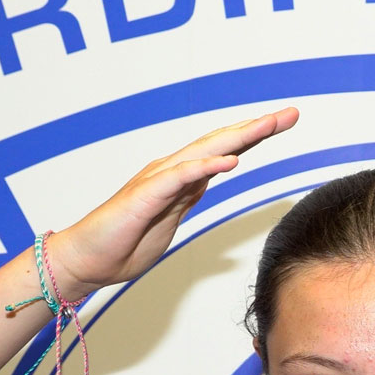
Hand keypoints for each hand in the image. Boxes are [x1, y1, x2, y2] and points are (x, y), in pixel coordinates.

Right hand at [51, 106, 299, 290]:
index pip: (224, 151)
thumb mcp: (169, 221)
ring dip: (238, 137)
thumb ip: (188, 199)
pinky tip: (229, 161)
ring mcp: (157, 180)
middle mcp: (170, 171)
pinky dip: (204, 167)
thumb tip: (208, 182)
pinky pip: (179, 178)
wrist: (84, 260)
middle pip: (221, 143)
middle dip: (257, 127)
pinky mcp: (144, 196)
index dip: (254, 136)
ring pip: (204, 151)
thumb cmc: (122, 244)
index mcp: (180, 179)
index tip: (283, 124)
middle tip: (290, 114)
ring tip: (267, 125)